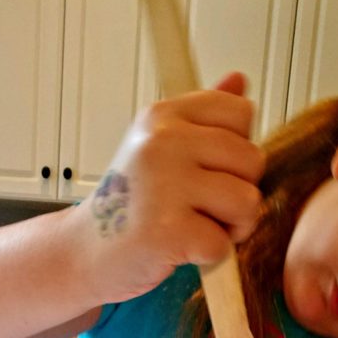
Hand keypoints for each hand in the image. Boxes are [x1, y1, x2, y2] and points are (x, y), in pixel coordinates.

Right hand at [79, 72, 263, 303]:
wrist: (86, 251)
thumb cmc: (128, 206)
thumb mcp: (160, 148)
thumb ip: (203, 119)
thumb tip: (239, 80)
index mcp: (164, 116)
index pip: (240, 114)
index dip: (237, 151)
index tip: (209, 171)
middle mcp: (164, 142)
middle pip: (252, 160)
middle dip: (240, 193)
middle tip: (204, 209)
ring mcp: (166, 185)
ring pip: (246, 202)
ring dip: (231, 228)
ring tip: (197, 229)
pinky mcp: (169, 230)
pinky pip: (223, 243)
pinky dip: (209, 257)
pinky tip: (183, 250)